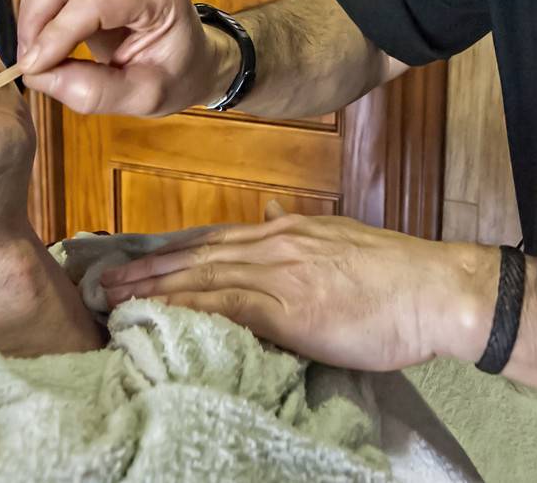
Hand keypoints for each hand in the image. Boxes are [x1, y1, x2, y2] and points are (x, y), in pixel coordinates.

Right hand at [15, 0, 234, 115]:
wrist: (193, 57)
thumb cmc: (177, 76)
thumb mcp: (144, 98)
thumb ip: (94, 91)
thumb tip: (38, 75)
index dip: (58, 31)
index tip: (34, 67)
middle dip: (38, 14)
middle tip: (28, 59)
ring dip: (34, 4)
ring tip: (34, 47)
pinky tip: (42, 31)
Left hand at [101, 204, 498, 370]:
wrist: (435, 289)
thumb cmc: (397, 279)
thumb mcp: (342, 243)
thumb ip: (300, 235)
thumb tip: (271, 219)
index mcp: (288, 233)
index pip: (213, 241)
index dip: (170, 253)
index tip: (135, 262)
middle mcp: (275, 244)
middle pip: (195, 256)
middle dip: (145, 269)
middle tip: (101, 280)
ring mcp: (279, 273)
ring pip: (199, 277)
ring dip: (151, 288)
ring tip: (111, 298)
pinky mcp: (288, 306)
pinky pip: (224, 305)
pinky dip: (185, 308)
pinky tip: (157, 317)